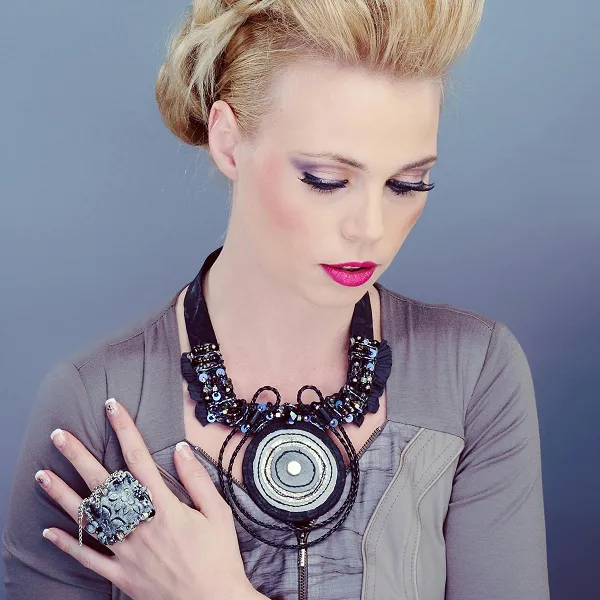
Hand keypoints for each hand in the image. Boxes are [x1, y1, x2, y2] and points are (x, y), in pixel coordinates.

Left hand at [34, 397, 260, 599]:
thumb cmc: (219, 558)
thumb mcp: (217, 514)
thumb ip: (196, 480)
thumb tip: (180, 449)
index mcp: (166, 508)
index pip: (139, 460)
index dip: (125, 430)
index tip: (113, 408)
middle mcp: (140, 526)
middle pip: (104, 485)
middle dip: (79, 457)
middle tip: (59, 435)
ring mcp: (127, 552)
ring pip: (89, 519)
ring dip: (63, 495)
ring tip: (42, 475)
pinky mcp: (121, 576)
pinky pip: (89, 560)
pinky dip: (68, 546)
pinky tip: (49, 532)